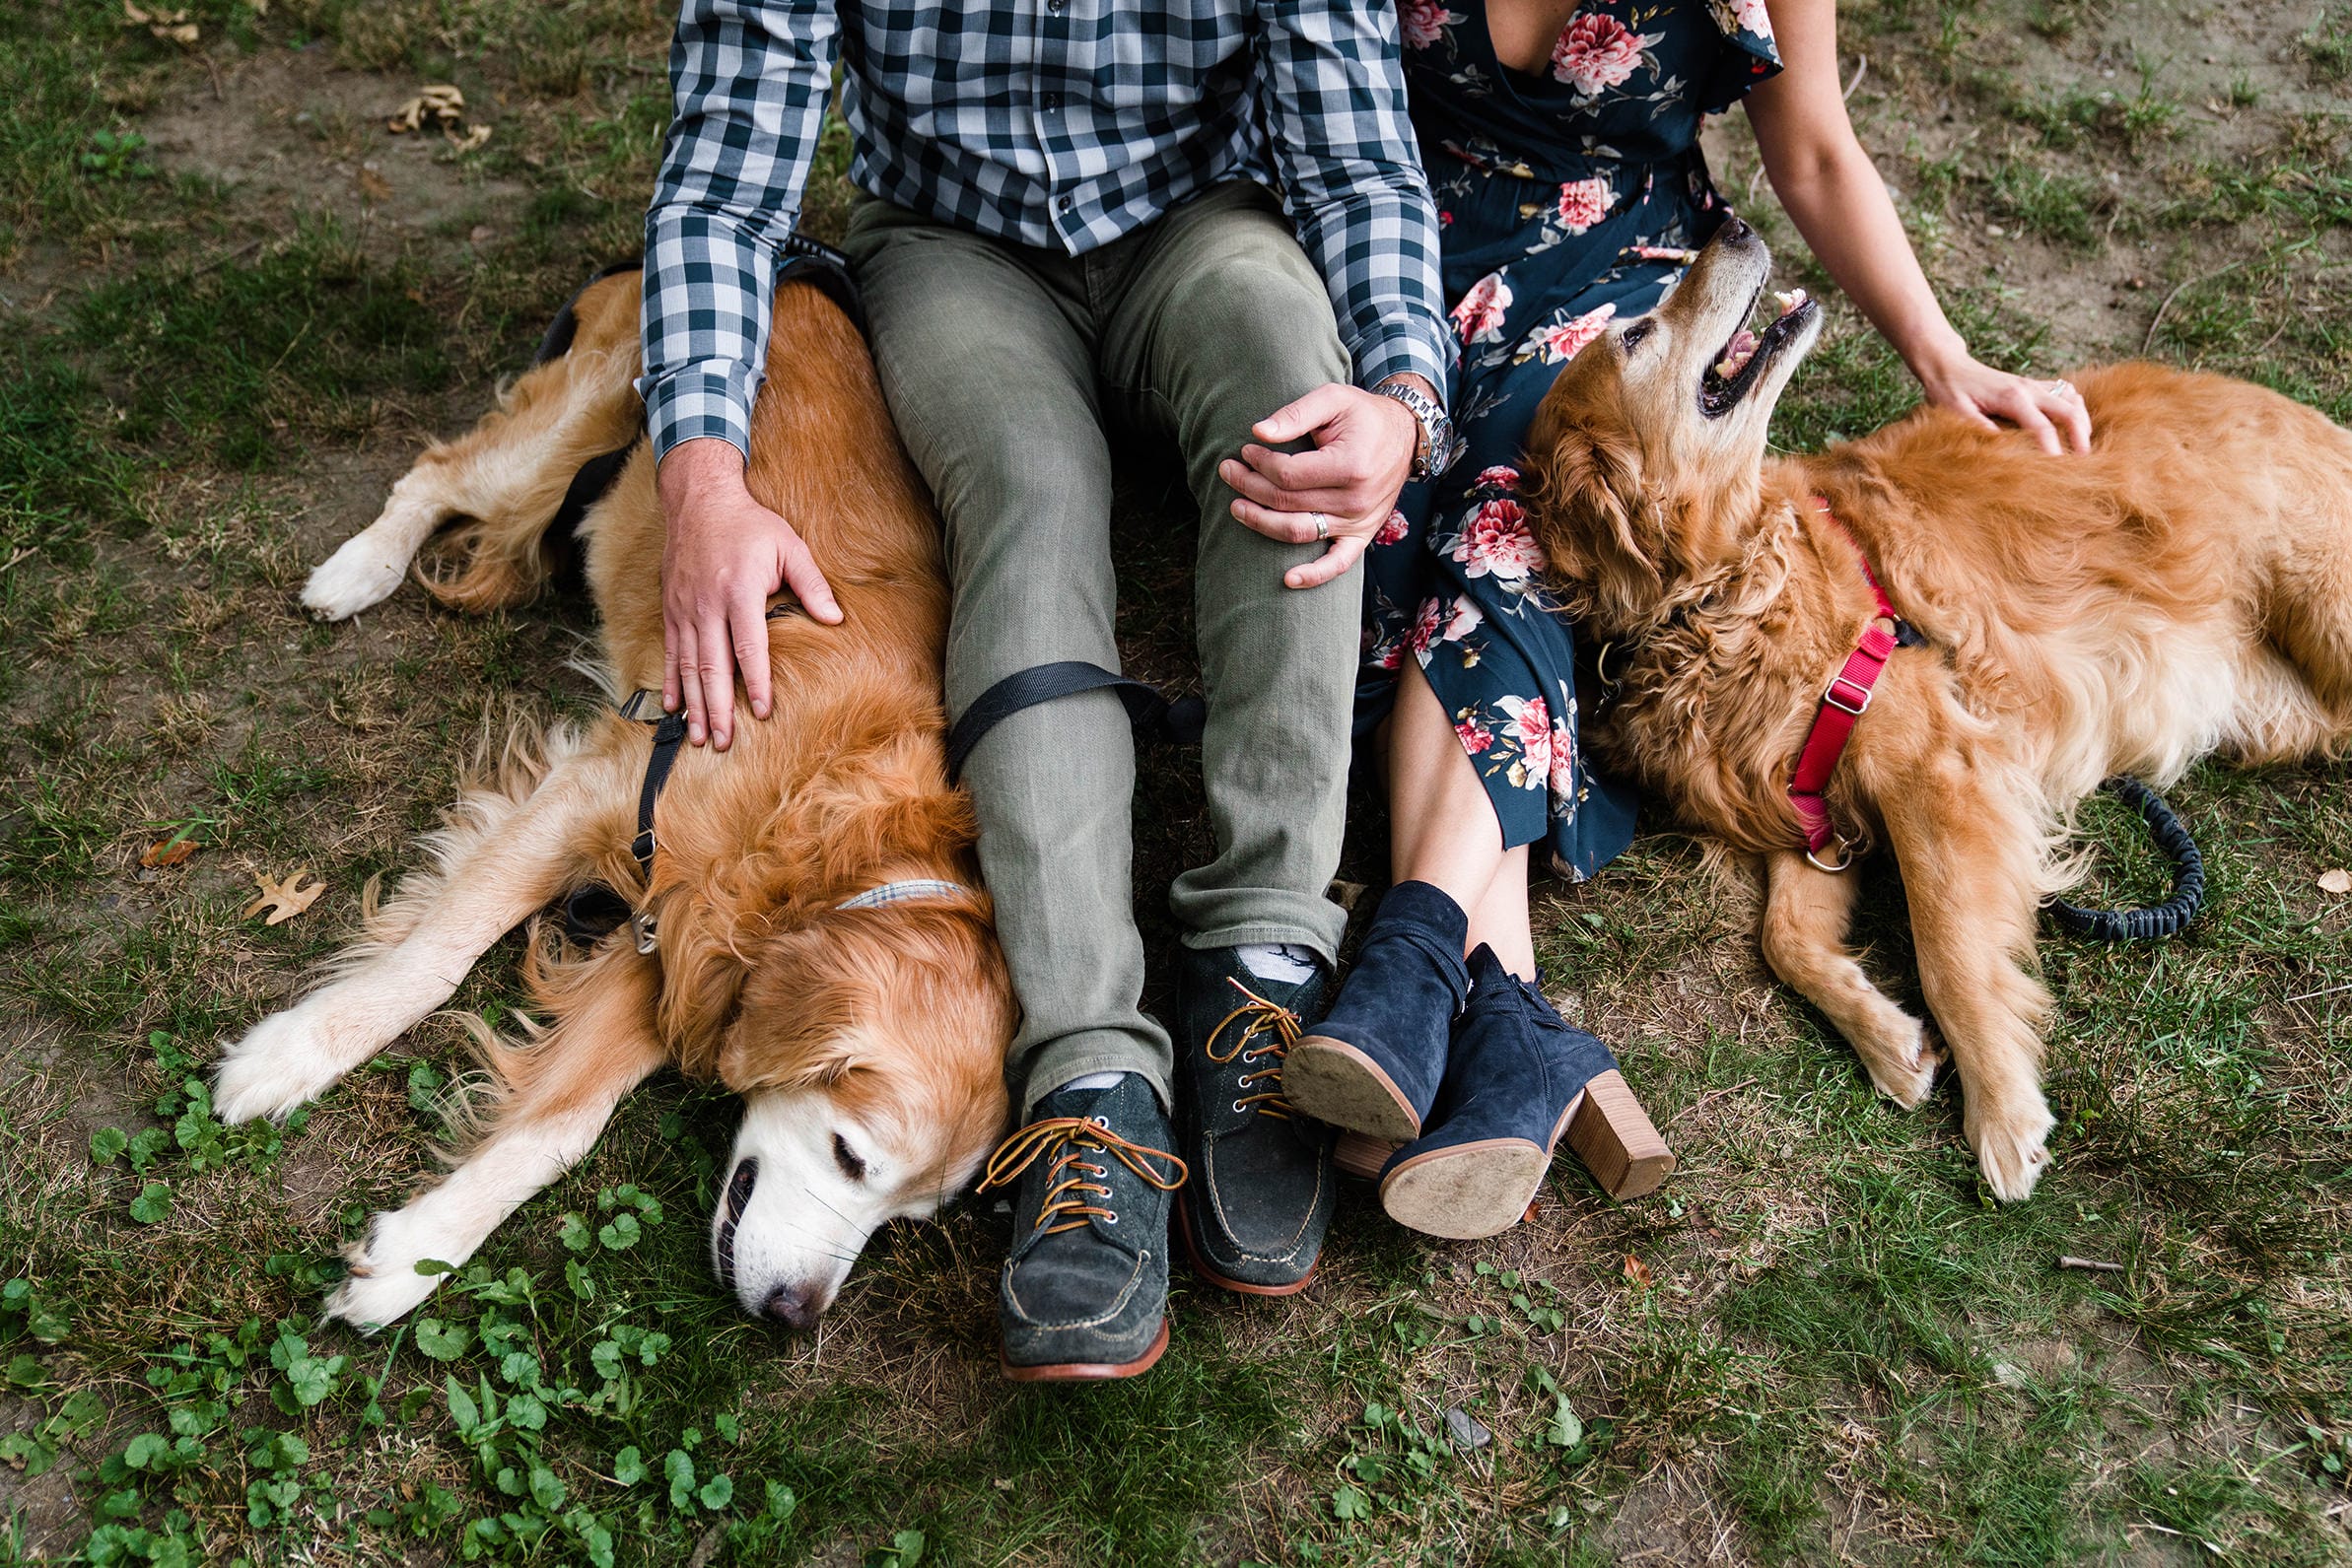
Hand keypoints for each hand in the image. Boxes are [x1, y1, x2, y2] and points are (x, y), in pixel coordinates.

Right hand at [656, 438, 841, 750]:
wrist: (698, 500)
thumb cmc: (749, 524)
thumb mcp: (788, 545)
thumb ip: (812, 584)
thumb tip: (836, 618)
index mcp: (740, 592)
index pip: (749, 647)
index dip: (756, 682)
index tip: (763, 712)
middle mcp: (707, 605)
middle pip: (713, 667)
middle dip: (718, 708)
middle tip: (724, 742)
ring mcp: (685, 609)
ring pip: (688, 666)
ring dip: (693, 704)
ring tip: (700, 736)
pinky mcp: (671, 609)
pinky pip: (670, 653)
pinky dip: (670, 682)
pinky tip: (673, 708)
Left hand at [1220, 378, 1424, 589]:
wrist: (1405, 436)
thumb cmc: (1363, 415)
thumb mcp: (1333, 398)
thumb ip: (1296, 414)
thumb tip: (1258, 432)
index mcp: (1350, 465)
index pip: (1288, 474)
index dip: (1259, 463)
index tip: (1246, 450)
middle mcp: (1355, 499)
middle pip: (1286, 503)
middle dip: (1249, 487)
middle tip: (1228, 471)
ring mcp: (1358, 521)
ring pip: (1298, 531)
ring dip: (1261, 523)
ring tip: (1236, 507)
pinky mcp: (1361, 535)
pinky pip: (1337, 564)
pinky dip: (1314, 576)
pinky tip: (1288, 580)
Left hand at [1915, 351, 2090, 455]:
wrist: (1949, 366)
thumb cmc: (1949, 390)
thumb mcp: (1956, 412)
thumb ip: (1978, 428)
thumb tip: (2000, 449)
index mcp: (2012, 397)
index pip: (2042, 427)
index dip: (2053, 449)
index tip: (2058, 469)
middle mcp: (2028, 388)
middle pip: (2069, 410)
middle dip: (2080, 435)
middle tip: (2084, 460)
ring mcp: (2033, 384)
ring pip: (2072, 398)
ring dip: (2081, 420)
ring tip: (2082, 444)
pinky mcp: (2033, 385)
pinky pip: (2064, 392)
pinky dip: (2074, 407)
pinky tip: (2073, 423)